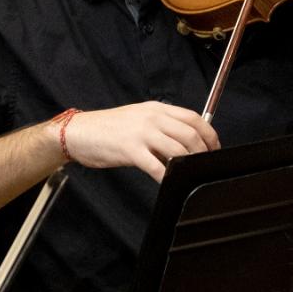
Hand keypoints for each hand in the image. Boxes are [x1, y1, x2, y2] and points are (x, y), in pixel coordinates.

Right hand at [56, 101, 219, 180]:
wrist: (78, 133)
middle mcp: (152, 118)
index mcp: (156, 108)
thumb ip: (161, 127)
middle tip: (206, 166)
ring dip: (188, 165)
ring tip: (191, 175)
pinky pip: (156, 166)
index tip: (214, 148)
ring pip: (177, 150)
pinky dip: (167, 176)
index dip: (209, 134)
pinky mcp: (130, 150)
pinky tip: (170, 183)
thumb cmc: (108, 129)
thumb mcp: (138, 119)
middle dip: (203, 153)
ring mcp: (141, 133)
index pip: (193, 117)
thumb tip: (184, 145)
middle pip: (190, 134)